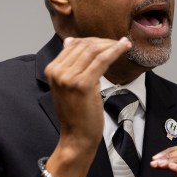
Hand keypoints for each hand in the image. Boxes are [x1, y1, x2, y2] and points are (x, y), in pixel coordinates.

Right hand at [43, 36, 130, 176]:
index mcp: (51, 69)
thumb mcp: (67, 84)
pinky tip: (124, 48)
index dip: (93, 40)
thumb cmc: (75, 113)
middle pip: (84, 45)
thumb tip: (70, 41)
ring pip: (93, 50)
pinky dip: (115, 51)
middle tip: (119, 43)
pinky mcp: (83, 84)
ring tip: (124, 45)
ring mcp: (68, 77)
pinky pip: (102, 60)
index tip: (109, 41)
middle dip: (104, 41)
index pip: (73, 44)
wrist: (76, 136)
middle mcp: (57, 71)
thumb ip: (69, 64)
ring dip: (112, 44)